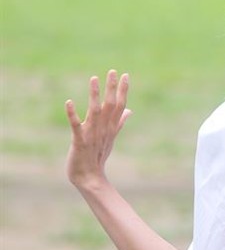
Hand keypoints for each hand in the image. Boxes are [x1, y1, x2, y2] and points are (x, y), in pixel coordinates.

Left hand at [65, 70, 131, 191]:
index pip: (119, 105)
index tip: (125, 75)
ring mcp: (92, 135)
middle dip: (112, 88)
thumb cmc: (98, 157)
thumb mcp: (111, 137)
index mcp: (111, 127)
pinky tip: (69, 102)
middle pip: (110, 106)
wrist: (90, 178)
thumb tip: (129, 110)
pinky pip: (76, 126)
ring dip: (94, 96)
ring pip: (95, 112)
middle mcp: (104, 129)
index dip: (123, 90)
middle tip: (113, 71)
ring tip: (94, 79)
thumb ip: (120, 122)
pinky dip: (72, 115)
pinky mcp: (79, 142)